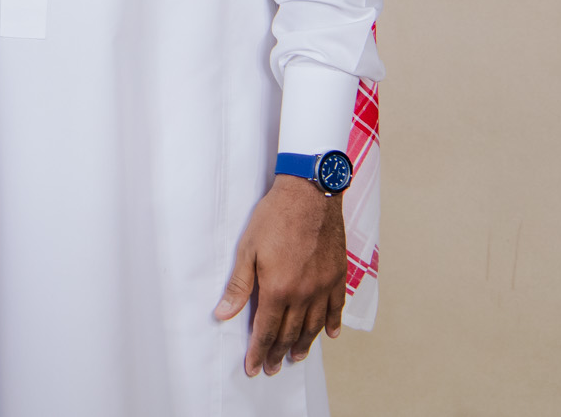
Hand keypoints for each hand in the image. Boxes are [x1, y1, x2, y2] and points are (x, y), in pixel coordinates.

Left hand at [213, 176, 346, 375]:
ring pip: (314, 325)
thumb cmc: (274, 217)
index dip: (258, 351)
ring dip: (304, 344)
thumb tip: (223, 314)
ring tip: (296, 357)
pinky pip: (337, 307)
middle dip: (278, 353)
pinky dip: (333, 323)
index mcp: (278, 289)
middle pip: (290, 333)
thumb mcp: (248, 249)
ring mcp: (323, 286)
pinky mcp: (338, 275)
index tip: (253, 368)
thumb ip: (238, 286)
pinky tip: (329, 334)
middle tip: (271, 368)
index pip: (267, 330)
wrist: (309, 193)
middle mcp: (304, 293)